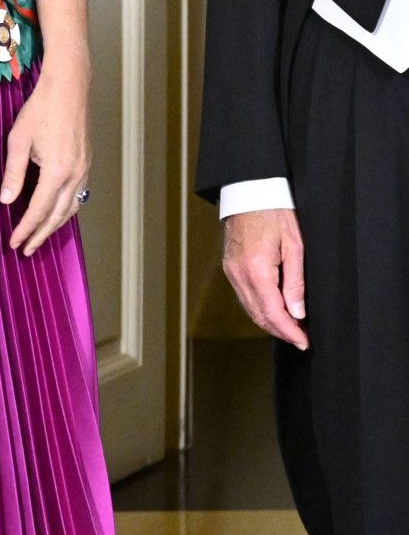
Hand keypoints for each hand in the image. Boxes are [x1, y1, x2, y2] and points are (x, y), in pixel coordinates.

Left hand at [0, 50, 91, 256]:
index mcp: (57, 172)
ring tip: (41, 237)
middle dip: (41, 235)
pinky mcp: (86, 161)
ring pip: (71, 207)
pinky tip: (57, 212)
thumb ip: (13, 173)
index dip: (25, 229)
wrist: (68, 86)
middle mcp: (75, 174)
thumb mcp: (18, 141)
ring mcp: (84, 168)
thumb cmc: (41, 109)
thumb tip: (6, 200)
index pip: (38, 211)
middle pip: (57, 215)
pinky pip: (78, 194)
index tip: (14, 243)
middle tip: (27, 250)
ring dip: (55, 225)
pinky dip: (66, 209)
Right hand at [222, 206, 307, 349]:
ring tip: (291, 328)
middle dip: (280, 331)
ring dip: (270, 322)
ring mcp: (231, 273)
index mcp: (257, 271)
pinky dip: (259, 309)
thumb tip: (297, 312)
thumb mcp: (295, 246)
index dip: (289, 331)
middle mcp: (239, 275)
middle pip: (259, 316)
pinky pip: (244, 297)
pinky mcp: (229, 268)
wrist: (249, 192)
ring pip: (250, 309)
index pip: (273, 313)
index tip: (303, 342)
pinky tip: (274, 310)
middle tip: (300, 338)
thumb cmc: (275, 213)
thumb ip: (295, 282)